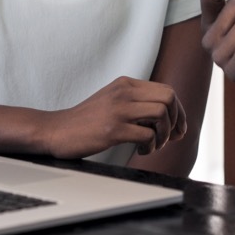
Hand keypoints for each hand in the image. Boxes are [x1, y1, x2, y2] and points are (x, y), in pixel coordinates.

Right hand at [41, 76, 186, 158]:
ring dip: (164, 135)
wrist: (56, 130)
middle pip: (169, 98)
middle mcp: (124, 92)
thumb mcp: (112, 100)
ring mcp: (118, 109)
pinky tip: (140, 151)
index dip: (178, 111)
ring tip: (153, 145)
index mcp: (125, 84)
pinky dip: (151, 146)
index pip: (167, 90)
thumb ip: (135, 102)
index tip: (177, 129)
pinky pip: (147, 135)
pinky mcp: (113, 129)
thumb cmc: (86, 120)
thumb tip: (167, 115)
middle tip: (169, 138)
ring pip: (161, 114)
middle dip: (176, 121)